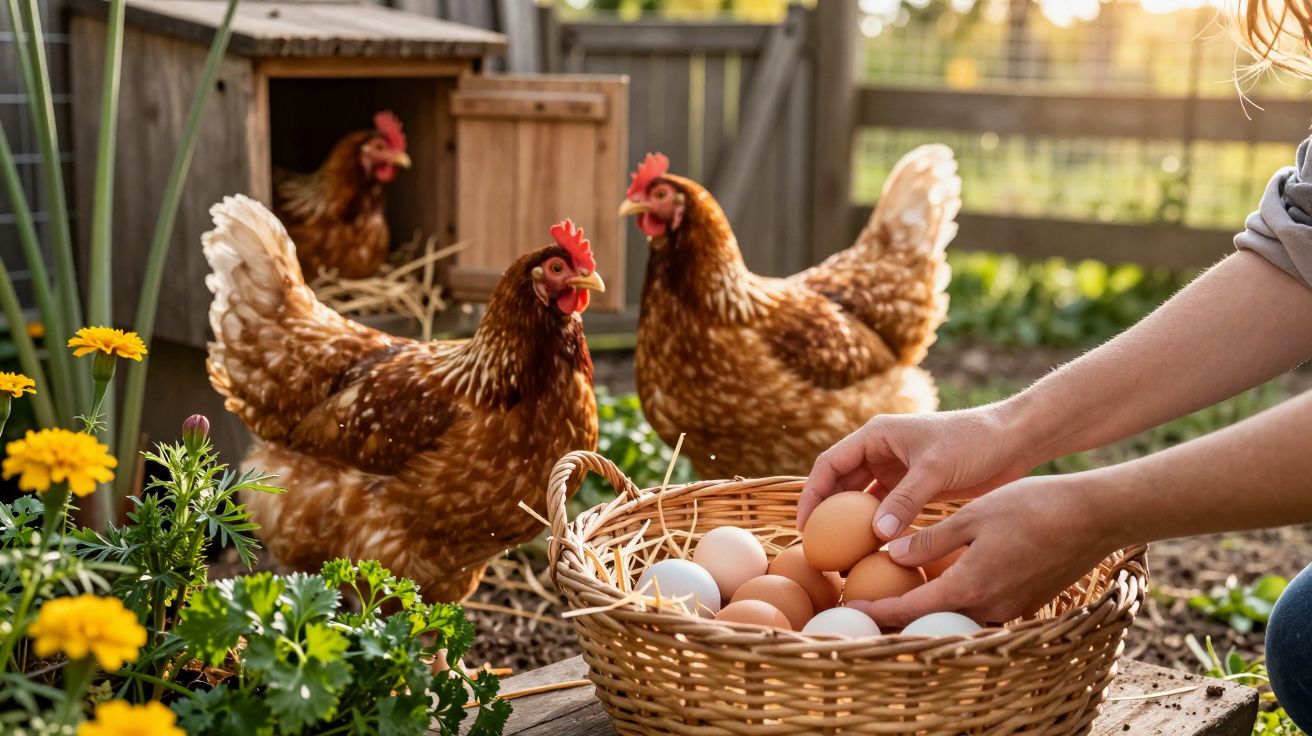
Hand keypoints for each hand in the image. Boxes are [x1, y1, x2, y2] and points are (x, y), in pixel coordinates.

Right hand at [797, 404, 1034, 539]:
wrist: (1014, 440)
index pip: (830, 464)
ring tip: (841, 553)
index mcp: (876, 436)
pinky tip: (872, 550)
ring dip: (850, 522)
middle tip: (819, 547)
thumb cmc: (974, 443)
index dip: (812, 494)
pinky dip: (876, 527)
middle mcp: (881, 451)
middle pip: (841, 483)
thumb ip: (905, 500)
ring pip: (861, 498)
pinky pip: (885, 508)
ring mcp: (897, 469)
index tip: (805, 526)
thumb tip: (875, 534)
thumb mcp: (936, 469)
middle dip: (827, 513)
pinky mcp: (915, 487)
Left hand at [849, 474, 1118, 626]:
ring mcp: (1011, 610)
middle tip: (868, 601)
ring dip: (930, 609)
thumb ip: (931, 540)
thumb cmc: (1032, 508)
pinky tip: (946, 583)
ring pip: (958, 616)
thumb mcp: (973, 516)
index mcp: (969, 586)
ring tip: (900, 592)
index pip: (910, 609)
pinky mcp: (1026, 603)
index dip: (877, 609)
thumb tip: (892, 553)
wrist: (1094, 517)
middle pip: (932, 620)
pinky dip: (958, 601)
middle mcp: (989, 608)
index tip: (850, 607)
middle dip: (899, 614)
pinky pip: (982, 609)